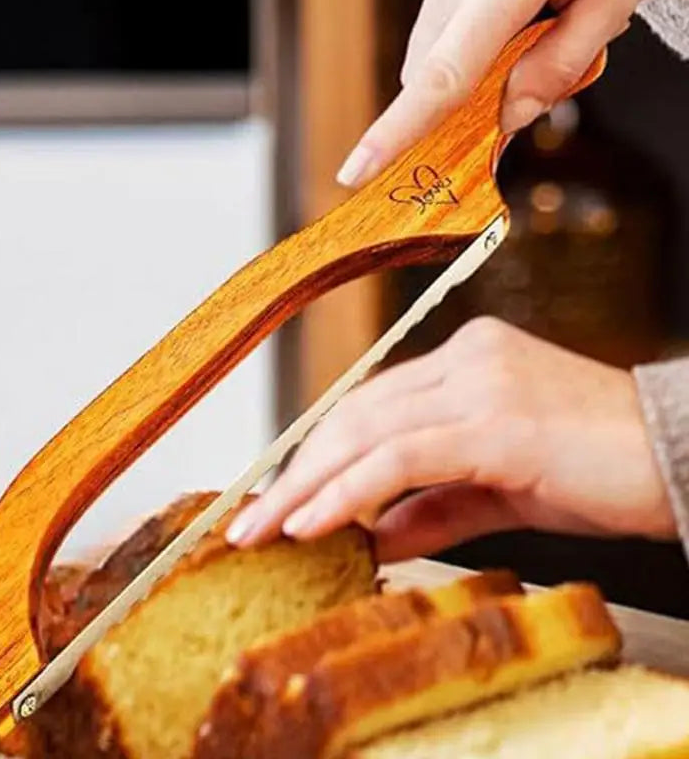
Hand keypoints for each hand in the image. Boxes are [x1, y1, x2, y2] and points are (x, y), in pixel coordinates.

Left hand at [226, 318, 675, 561]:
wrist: (684, 456)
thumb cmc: (600, 469)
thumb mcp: (498, 490)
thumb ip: (432, 506)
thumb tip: (370, 536)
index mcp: (465, 362)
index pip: (370, 405)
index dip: (319, 451)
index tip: (281, 493)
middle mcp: (465, 360)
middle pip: (355, 414)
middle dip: (297, 470)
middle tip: (250, 520)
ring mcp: (480, 385)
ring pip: (365, 432)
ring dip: (305, 485)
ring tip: (264, 529)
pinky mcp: (496, 422)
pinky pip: (398, 458)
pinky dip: (346, 491)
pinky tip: (309, 524)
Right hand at [336, 0, 666, 188]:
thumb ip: (564, 61)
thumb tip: (508, 118)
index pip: (444, 76)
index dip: (397, 132)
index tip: (355, 173)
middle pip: (433, 78)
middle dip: (469, 102)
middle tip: (535, 71)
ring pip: (436, 60)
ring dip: (475, 73)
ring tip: (538, 24)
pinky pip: (442, 36)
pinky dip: (471, 50)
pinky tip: (514, 21)